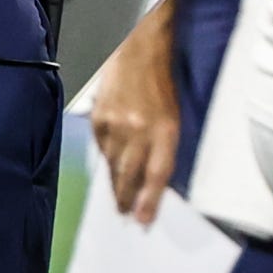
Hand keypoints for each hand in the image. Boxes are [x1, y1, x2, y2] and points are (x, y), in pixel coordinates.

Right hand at [90, 12, 184, 224]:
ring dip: (116, 185)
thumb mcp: (174, 118)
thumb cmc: (161, 85)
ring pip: (113, 166)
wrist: (137, 50)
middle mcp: (139, 129)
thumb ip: (165, 148)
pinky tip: (110, 171)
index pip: (157, 174)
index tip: (144, 221)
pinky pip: (102, 149)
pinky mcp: (98, 119)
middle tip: (127, 216)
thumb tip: (155, 181)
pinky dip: (107, 161)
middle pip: (131, 175)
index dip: (150, 201)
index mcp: (165, 129)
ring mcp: (115, 124)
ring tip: (119, 200)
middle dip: (128, 200)